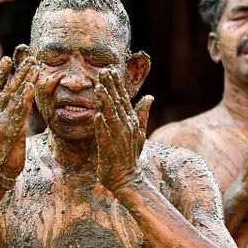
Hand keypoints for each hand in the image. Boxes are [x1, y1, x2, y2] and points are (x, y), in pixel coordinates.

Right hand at [0, 50, 36, 188]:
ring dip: (25, 80)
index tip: (8, 58)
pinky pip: (19, 111)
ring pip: (14, 96)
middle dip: (18, 72)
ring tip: (35, 67)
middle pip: (7, 88)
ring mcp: (2, 121)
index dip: (1, 73)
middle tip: (29, 58)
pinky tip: (31, 87)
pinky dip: (24, 97)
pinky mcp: (12, 130)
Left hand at [94, 69, 153, 191]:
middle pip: (117, 104)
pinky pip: (105, 136)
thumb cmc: (130, 155)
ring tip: (99, 88)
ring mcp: (118, 138)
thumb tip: (150, 97)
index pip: (123, 99)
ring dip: (106, 103)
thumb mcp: (139, 132)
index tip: (110, 69)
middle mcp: (126, 127)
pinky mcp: (110, 150)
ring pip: (112, 117)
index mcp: (130, 121)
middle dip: (111, 87)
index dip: (116, 84)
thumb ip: (142, 113)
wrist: (128, 178)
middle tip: (103, 72)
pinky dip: (102, 127)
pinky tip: (97, 116)